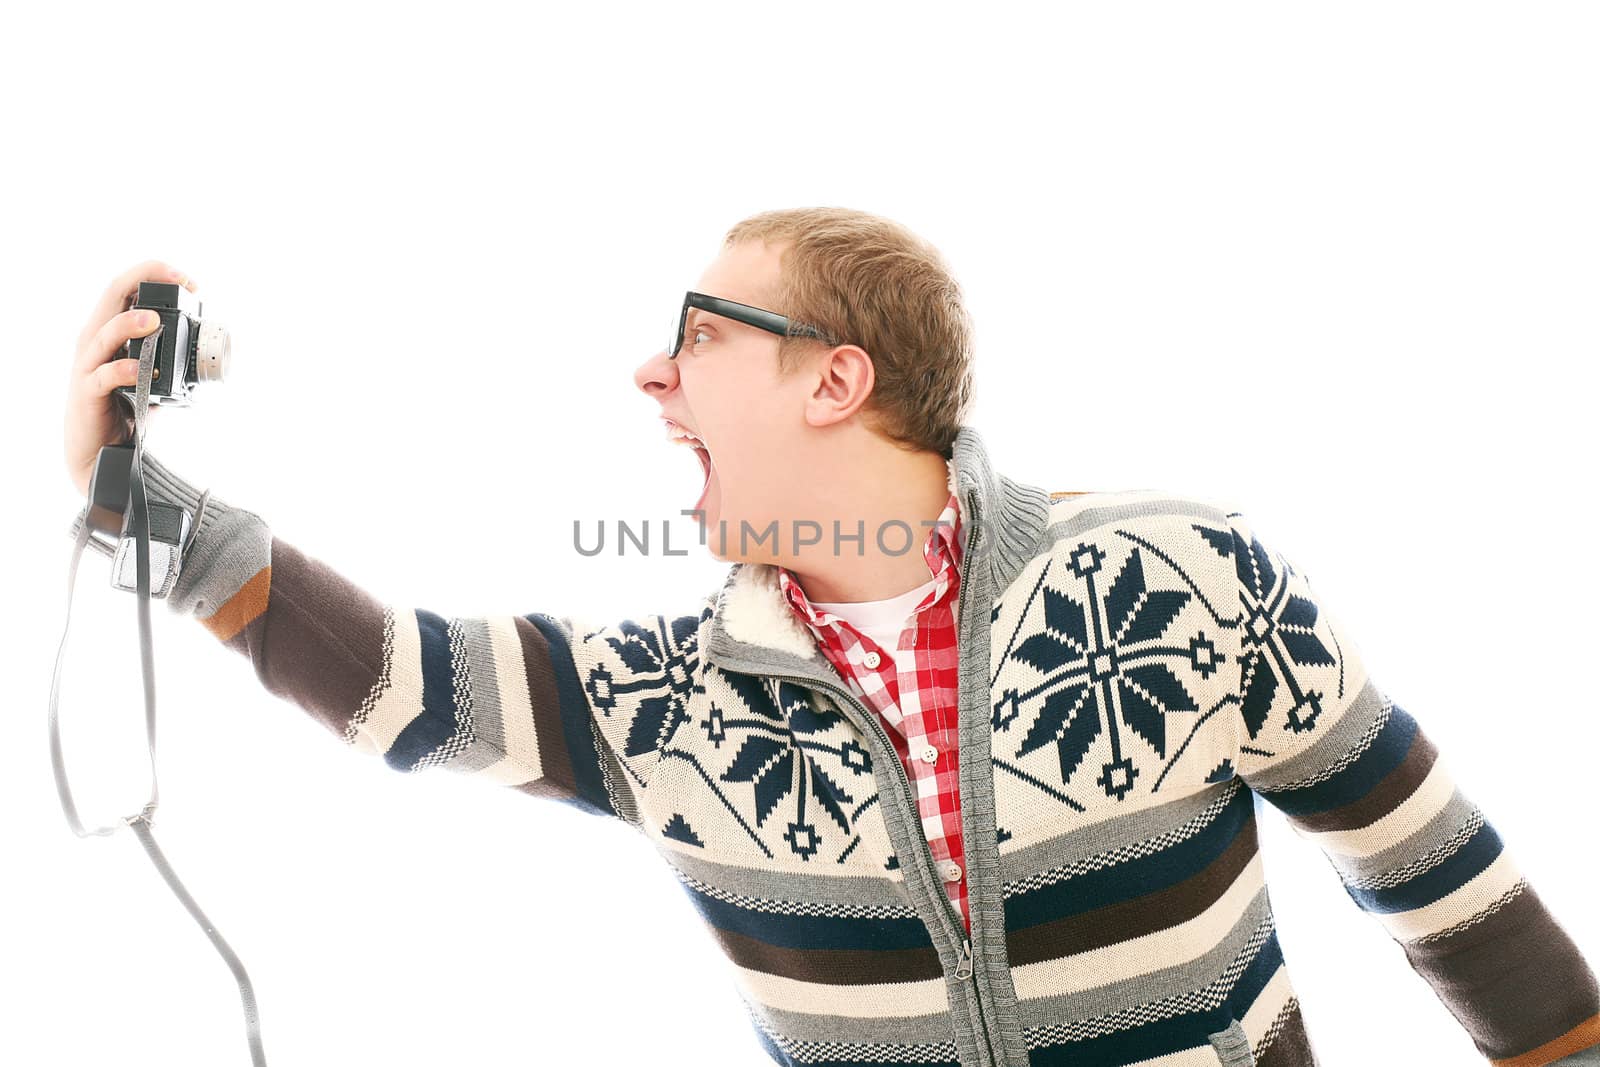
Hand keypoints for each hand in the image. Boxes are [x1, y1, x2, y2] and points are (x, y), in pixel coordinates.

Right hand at [63, 261, 197, 498]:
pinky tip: (140, 369)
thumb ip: (172, 358)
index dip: (154, 275)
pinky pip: (103, 376)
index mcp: (112, 332)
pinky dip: (123, 370)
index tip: (190, 281)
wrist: (103, 454)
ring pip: (103, 334)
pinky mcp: (88, 393)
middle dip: (143, 280)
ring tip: (156, 320)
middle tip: (178, 280)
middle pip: (111, 296)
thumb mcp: (154, 376)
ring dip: (131, 323)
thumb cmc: (127, 409)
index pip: (127, 290)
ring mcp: (89, 366)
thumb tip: (211, 353)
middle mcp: (96, 342)